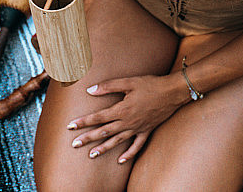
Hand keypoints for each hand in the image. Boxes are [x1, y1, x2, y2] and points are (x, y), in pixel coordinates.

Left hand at [67, 74, 186, 163]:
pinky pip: (137, 146)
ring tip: (91, 155)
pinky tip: (120, 160)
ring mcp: (137, 128)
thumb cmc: (150, 84)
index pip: (98, 117)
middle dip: (88, 138)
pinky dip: (128, 154)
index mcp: (122, 109)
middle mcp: (128, 122)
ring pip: (117, 141)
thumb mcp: (129, 82)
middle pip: (104, 132)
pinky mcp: (147, 131)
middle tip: (74, 144)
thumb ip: (109, 86)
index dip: (83, 122)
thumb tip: (91, 90)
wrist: (172, 92)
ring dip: (103, 149)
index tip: (70, 126)